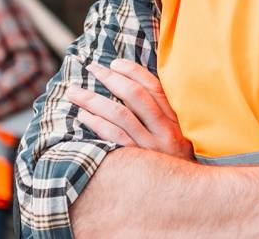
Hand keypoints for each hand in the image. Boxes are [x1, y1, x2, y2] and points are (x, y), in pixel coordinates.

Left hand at [66, 59, 193, 160]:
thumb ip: (162, 114)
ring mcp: (151, 148)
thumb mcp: (179, 135)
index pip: (154, 87)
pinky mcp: (137, 163)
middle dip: (110, 78)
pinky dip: (96, 124)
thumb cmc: (175, 161)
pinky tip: (82, 116)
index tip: (114, 63)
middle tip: (91, 68)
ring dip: (93, 100)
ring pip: (119, 114)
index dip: (133, 71)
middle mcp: (166, 131)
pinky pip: (114, 138)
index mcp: (177, 119)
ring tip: (74, 91)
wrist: (184, 195)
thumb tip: (132, 87)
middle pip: (135, 96)